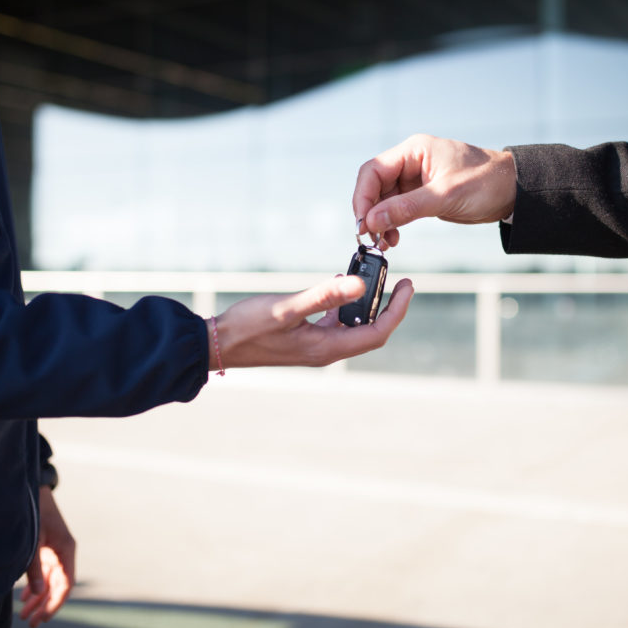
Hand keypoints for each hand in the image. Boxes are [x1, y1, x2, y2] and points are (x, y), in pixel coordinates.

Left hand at [20, 487, 75, 627]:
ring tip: (24, 614)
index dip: (55, 603)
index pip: (65, 584)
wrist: (33, 489)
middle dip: (45, 605)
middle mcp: (63, 552)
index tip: (43, 618)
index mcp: (66, 550)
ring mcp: (55, 550)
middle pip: (57, 586)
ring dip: (38, 598)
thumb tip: (37, 593)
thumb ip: (35, 567)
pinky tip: (24, 597)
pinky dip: (34, 585)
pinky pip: (43, 572)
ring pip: (49, 581)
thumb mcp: (33, 541)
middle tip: (32, 623)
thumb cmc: (35, 513)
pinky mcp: (46, 548)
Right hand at [211, 275, 413, 369]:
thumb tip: (361, 285)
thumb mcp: (287, 308)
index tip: (408, 286)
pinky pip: (336, 322)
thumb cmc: (249, 327)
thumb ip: (323, 296)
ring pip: (355, 326)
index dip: (397, 310)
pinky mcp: (306, 337)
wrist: (219, 344)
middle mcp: (327, 350)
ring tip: (374, 278)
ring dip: (367, 305)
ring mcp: (316, 345)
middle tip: (399, 281)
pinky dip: (344, 305)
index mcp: (328, 348)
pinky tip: (339, 285)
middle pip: (371, 331)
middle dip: (389, 306)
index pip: (377, 332)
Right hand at [353, 134, 516, 248]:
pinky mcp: (422, 195)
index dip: (363, 197)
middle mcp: (411, 162)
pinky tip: (393, 238)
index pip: (373, 170)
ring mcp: (415, 179)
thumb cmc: (485, 182)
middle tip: (369, 237)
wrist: (512, 191)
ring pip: (384, 200)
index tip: (363, 223)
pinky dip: (392, 223)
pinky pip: (397, 208)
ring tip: (383, 242)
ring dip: (380, 221)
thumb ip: (407, 208)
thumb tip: (372, 221)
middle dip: (370, 212)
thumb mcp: (445, 195)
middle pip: (374, 185)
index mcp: (414, 151)